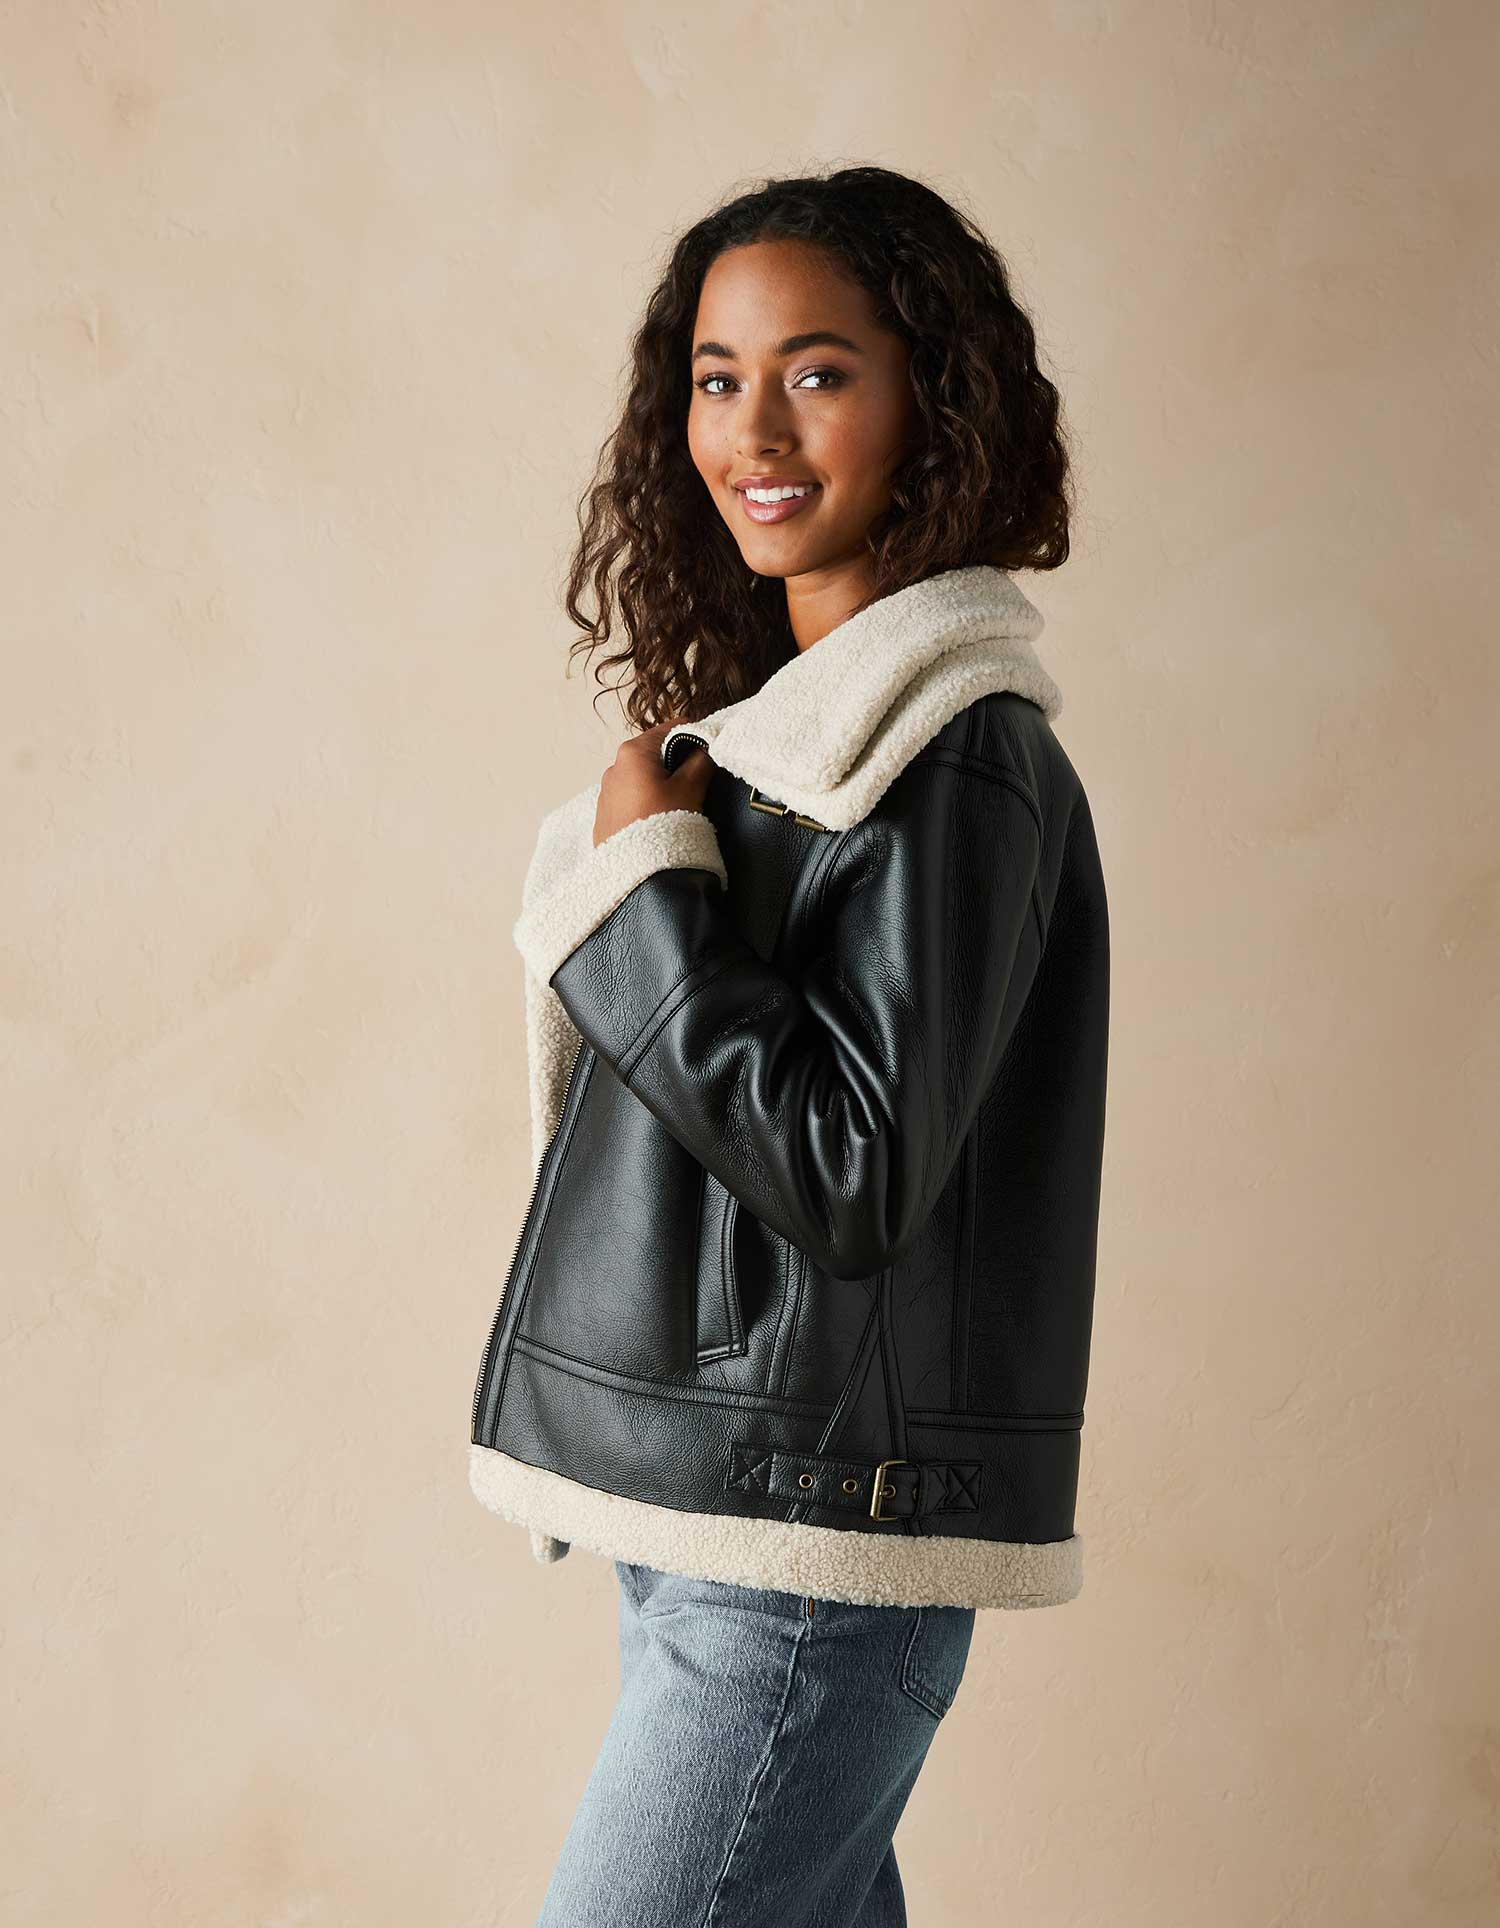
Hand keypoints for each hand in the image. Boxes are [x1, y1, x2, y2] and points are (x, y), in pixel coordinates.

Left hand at [592, 719, 713, 848]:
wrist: (639, 872)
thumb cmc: (664, 824)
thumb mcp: (691, 788)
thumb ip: (701, 759)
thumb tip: (705, 746)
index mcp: (633, 752)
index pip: (671, 728)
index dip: (693, 738)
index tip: (706, 755)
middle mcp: (614, 767)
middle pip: (654, 753)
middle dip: (675, 764)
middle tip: (692, 786)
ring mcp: (606, 792)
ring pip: (641, 778)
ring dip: (659, 785)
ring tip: (674, 808)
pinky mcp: (605, 815)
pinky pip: (630, 799)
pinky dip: (645, 803)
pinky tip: (657, 821)